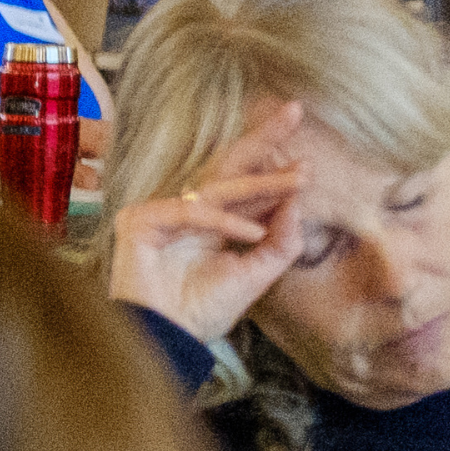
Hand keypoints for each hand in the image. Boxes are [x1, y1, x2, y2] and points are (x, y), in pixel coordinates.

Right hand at [106, 99, 309, 347]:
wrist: (167, 339)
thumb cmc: (202, 311)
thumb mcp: (255, 276)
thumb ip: (280, 243)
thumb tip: (297, 203)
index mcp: (213, 224)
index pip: (247, 189)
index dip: (277, 175)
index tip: (310, 166)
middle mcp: (188, 212)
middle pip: (229, 168)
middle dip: (263, 140)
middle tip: (294, 112)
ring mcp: (162, 214)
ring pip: (217, 188)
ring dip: (260, 183)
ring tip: (297, 180)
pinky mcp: (139, 221)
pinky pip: (190, 210)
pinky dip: (223, 221)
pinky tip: (251, 234)